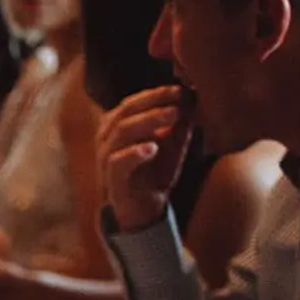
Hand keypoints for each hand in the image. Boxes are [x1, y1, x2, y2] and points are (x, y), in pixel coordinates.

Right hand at [98, 85, 194, 230]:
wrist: (143, 210)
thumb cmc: (155, 173)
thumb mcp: (173, 145)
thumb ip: (180, 124)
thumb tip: (194, 97)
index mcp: (117, 126)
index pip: (134, 102)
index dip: (157, 93)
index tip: (182, 89)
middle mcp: (106, 139)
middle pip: (126, 111)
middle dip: (154, 102)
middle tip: (180, 98)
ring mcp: (106, 159)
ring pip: (121, 132)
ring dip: (149, 120)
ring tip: (174, 114)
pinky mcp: (111, 181)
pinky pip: (117, 163)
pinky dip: (134, 153)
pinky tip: (153, 148)